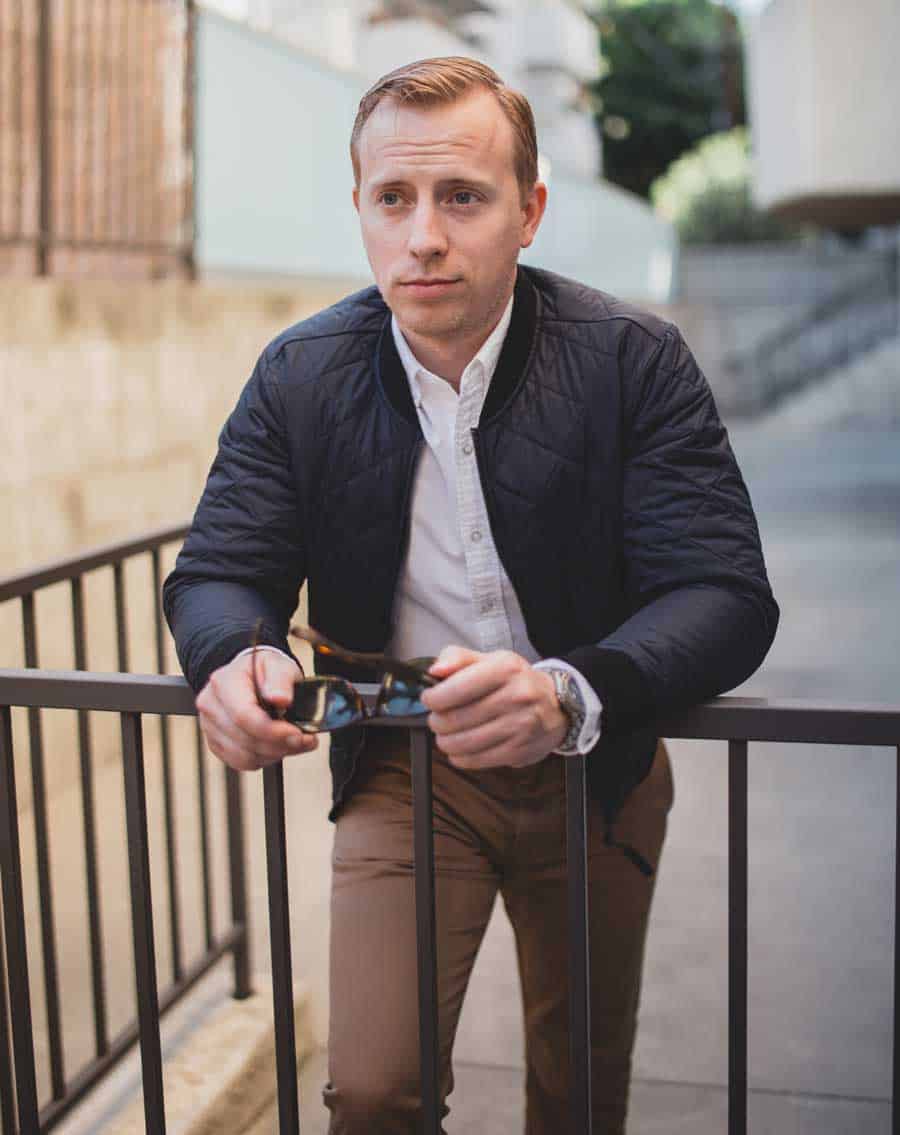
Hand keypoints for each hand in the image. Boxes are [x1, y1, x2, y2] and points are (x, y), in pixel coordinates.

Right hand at [195, 650, 317, 771]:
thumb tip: (281, 699)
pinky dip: (264, 759)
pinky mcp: (216, 744)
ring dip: (275, 754)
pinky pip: (241, 763)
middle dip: (280, 745)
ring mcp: (209, 727)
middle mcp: (211, 706)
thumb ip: (280, 679)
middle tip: (305, 739)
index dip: (272, 731)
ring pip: (244, 757)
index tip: (298, 734)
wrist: (251, 676)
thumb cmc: (265, 670)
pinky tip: (279, 747)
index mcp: (223, 682)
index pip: (244, 716)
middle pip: (245, 739)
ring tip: (295, 742)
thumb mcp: (279, 664)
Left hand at [421, 646, 567, 769]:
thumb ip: (458, 658)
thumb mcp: (492, 660)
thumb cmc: (517, 682)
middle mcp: (516, 697)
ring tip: (447, 734)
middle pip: (454, 719)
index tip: (430, 699)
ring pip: (461, 743)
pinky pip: (475, 760)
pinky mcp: (518, 751)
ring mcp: (519, 726)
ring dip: (445, 741)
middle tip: (438, 718)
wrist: (558, 706)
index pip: (455, 688)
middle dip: (436, 721)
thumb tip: (435, 671)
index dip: (433, 698)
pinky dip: (459, 756)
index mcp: (505, 669)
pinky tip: (462, 747)